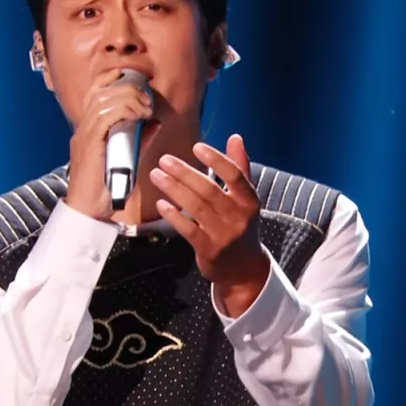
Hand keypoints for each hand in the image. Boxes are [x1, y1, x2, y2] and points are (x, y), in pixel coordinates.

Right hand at [64, 68, 153, 219]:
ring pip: (103, 100)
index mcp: (88, 130)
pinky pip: (104, 117)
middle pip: (101, 91)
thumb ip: (140, 139)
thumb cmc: (104, 190)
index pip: (95, 92)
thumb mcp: (127, 159)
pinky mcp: (89, 145)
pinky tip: (139, 116)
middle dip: (127, 87)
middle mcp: (83, 128)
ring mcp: (84, 135)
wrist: (87, 211)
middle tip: (147, 97)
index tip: (133, 77)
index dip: (112, 78)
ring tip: (146, 107)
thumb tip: (155, 124)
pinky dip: (124, 111)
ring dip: (129, 98)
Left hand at [150, 134, 269, 293]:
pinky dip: (174, 215)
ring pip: (195, 207)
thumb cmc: (240, 226)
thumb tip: (235, 137)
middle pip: (208, 189)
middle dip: (184, 172)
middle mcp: (238, 216)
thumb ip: (240, 168)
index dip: (215, 159)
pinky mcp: (209, 250)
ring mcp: (224, 234)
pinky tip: (161, 204)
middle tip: (164, 160)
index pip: (234, 175)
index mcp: (249, 200)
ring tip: (156, 176)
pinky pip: (188, 229)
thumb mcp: (245, 199)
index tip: (196, 147)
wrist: (243, 268)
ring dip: (173, 189)